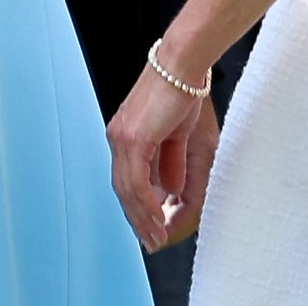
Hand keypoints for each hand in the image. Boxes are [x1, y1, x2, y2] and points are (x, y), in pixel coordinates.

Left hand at [108, 56, 211, 251]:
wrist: (185, 65)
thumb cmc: (188, 92)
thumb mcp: (185, 140)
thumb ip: (177, 168)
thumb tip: (171, 194)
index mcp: (129, 136)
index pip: (129, 180)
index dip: (140, 207)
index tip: (152, 228)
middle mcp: (119, 138)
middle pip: (123, 189)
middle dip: (138, 219)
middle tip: (152, 242)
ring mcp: (122, 138)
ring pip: (127, 190)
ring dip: (142, 218)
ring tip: (157, 238)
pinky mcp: (131, 138)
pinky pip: (135, 181)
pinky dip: (145, 204)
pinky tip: (156, 219)